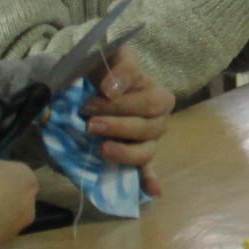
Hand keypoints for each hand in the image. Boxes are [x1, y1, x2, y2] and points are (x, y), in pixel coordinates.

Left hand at [82, 45, 171, 197]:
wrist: (93, 83)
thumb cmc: (107, 69)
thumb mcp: (115, 56)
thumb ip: (119, 67)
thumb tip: (112, 88)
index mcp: (158, 95)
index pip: (151, 103)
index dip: (123, 103)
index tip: (95, 98)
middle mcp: (157, 121)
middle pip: (148, 128)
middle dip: (118, 126)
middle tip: (89, 123)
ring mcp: (147, 141)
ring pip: (145, 152)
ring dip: (126, 152)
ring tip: (102, 150)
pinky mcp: (135, 157)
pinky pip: (146, 171)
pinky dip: (150, 180)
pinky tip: (153, 192)